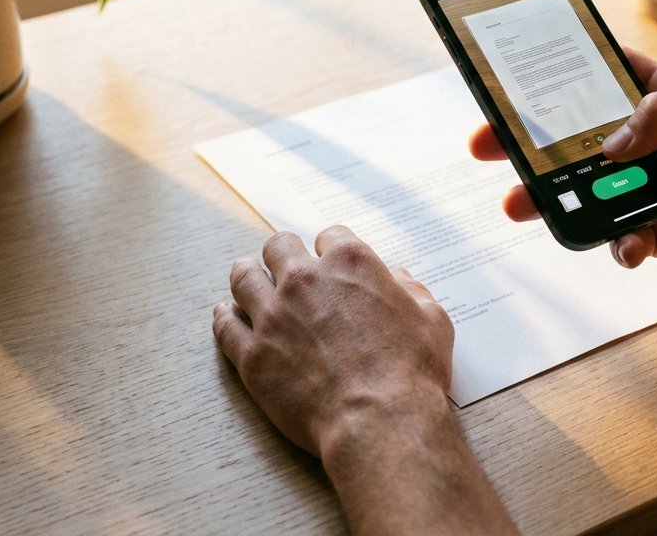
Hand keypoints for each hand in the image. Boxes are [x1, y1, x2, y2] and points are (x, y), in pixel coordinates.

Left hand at [212, 226, 453, 458]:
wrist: (379, 420)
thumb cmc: (412, 370)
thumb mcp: (431, 318)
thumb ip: (411, 290)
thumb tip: (399, 278)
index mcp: (350, 262)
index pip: (330, 235)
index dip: (330, 248)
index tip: (328, 260)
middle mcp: (305, 279)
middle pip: (278, 246)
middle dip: (284, 254)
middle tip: (284, 265)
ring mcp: (273, 316)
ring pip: (243, 278)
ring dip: (247, 275)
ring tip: (247, 277)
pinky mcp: (252, 355)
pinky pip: (225, 326)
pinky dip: (225, 317)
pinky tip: (226, 314)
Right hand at [468, 48, 656, 289]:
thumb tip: (610, 144)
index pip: (598, 74)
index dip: (555, 72)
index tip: (509, 72)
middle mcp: (646, 141)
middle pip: (573, 136)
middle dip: (528, 140)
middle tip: (488, 143)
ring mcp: (645, 188)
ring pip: (583, 189)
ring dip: (549, 196)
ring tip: (521, 202)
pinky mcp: (654, 232)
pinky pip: (616, 237)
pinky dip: (614, 243)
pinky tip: (628, 246)